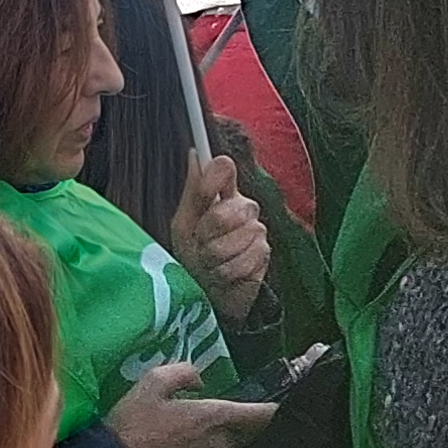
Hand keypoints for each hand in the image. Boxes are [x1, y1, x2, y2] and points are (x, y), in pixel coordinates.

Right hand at [104, 361, 274, 447]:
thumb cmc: (133, 424)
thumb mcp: (151, 382)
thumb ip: (183, 372)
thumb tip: (200, 379)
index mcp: (217, 417)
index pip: (265, 415)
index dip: (277, 408)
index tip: (283, 403)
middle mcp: (224, 446)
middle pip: (257, 438)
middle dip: (258, 428)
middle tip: (253, 419)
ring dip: (240, 446)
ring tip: (224, 439)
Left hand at [175, 151, 269, 313]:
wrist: (210, 293)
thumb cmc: (193, 256)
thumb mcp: (183, 224)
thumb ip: (193, 192)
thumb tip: (194, 154)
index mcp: (222, 194)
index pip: (224, 167)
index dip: (212, 177)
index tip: (203, 193)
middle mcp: (243, 206)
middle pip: (225, 210)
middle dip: (206, 234)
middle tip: (199, 244)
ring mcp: (257, 229)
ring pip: (234, 238)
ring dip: (214, 257)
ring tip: (210, 262)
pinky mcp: (264, 253)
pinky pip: (242, 260)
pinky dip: (225, 272)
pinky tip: (223, 273)